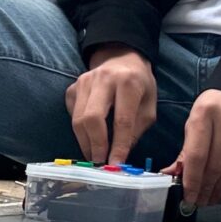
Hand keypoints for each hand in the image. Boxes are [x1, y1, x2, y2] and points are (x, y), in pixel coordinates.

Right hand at [65, 45, 156, 164]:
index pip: (122, 120)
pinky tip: (89, 135)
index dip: (118, 145)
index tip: (116, 164)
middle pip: (92, 119)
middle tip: (100, 162)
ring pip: (78, 120)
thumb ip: (136, 129)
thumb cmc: (139, 84)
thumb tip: (120, 156)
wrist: (120, 57)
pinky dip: (80, 131)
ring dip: (85, 142)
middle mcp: (103, 79)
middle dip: (96, 145)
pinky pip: (72, 115)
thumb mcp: (148, 105)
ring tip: (94, 155)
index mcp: (128, 82)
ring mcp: (83, 82)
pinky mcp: (72, 88)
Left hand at [164, 89, 220, 205]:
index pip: (197, 156)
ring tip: (211, 196)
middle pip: (215, 165)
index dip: (192, 181)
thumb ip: (184, 151)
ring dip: (220, 187)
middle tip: (200, 201)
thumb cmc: (212, 108)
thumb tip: (170, 176)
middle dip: (206, 188)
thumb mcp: (193, 123)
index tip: (188, 197)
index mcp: (204, 113)